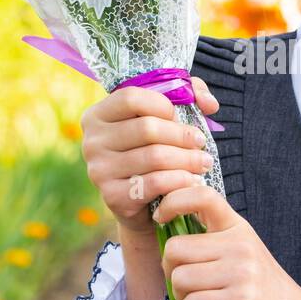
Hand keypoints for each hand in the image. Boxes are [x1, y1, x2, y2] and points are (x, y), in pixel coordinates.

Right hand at [80, 76, 220, 234]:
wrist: (142, 204)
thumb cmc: (153, 151)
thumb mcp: (166, 117)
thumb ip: (189, 96)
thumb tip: (209, 103)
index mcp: (97, 115)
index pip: (130, 98)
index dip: (162, 104)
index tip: (180, 117)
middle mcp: (91, 142)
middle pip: (146, 129)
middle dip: (182, 136)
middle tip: (201, 143)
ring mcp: (99, 171)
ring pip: (154, 157)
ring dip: (187, 159)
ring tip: (204, 162)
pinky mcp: (112, 197)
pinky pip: (155, 183)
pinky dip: (180, 180)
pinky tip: (193, 180)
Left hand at [153, 182, 300, 299]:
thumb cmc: (263, 291)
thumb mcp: (242, 254)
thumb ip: (213, 242)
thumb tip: (167, 240)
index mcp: (237, 227)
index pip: (201, 195)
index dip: (173, 201)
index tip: (160, 217)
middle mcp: (240, 243)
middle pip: (174, 249)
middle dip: (170, 272)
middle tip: (185, 286)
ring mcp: (242, 271)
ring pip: (179, 279)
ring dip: (181, 298)